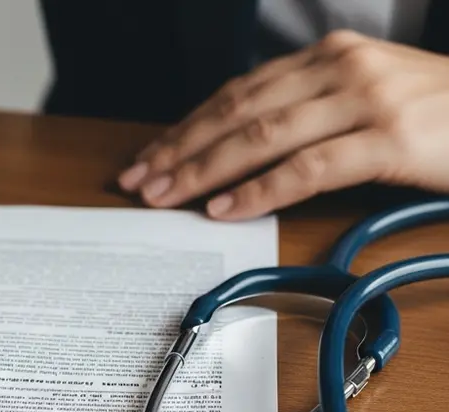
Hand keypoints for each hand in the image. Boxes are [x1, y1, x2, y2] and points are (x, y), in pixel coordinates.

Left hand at [117, 30, 448, 219]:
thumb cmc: (436, 113)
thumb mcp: (366, 96)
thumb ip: (308, 111)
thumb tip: (241, 147)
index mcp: (329, 56)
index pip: (239, 91)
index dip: (188, 125)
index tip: (151, 155)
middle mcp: (340, 68)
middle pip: (238, 110)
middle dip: (181, 148)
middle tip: (141, 180)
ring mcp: (366, 100)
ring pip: (263, 135)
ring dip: (205, 169)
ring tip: (167, 195)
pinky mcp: (390, 139)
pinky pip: (309, 167)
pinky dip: (260, 189)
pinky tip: (226, 206)